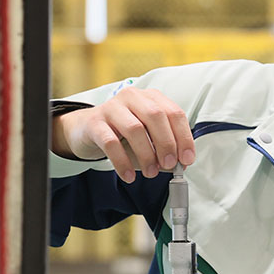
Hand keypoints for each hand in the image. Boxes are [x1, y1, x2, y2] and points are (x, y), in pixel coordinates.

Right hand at [53, 87, 195, 182]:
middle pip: (156, 116)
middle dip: (166, 143)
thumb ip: (164, 149)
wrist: (87, 129)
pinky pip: (111, 143)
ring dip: (146, 155)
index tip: (187, 159)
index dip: (184, 137)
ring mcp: (112, 107)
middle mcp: (132, 97)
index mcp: (151, 98)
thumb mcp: (147, 138)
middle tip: (169, 165)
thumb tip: (180, 165)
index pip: (174, 113)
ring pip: (134, 129)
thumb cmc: (123, 133)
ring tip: (150, 173)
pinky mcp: (95, 122)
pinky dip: (123, 162)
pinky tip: (129, 176)